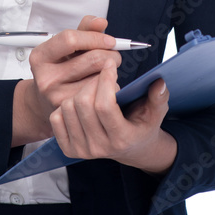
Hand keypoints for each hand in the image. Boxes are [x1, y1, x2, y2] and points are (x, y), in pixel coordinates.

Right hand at [12, 15, 121, 143]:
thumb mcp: (66, 47)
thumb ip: (84, 30)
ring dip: (111, 72)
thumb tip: (101, 22)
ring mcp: (57, 97)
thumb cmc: (60, 68)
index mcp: (40, 56)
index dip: (95, 37)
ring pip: (100, 77)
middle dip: (111, 54)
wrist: (44, 101)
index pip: (70, 39)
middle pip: (92, 59)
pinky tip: (103, 86)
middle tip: (113, 56)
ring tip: (107, 70)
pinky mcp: (72, 111)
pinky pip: (101, 94)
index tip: (110, 40)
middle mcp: (46, 77)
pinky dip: (108, 88)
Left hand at [49, 60, 177, 174]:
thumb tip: (159, 83)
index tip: (110, 64)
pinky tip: (80, 103)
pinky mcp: (68, 148)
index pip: (105, 105)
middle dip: (92, 81)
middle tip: (102, 74)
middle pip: (83, 104)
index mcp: (121, 138)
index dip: (105, 80)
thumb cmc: (141, 125)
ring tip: (93, 90)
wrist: (130, 148)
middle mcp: (99, 147)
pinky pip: (56, 117)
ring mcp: (81, 150)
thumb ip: (159, 98)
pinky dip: (66, 104)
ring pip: (67, 107)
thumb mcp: (155, 113)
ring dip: (79, 91)